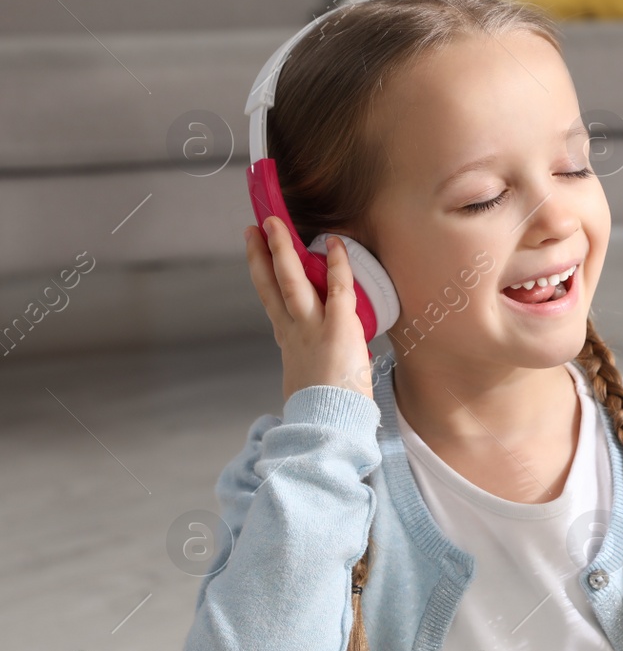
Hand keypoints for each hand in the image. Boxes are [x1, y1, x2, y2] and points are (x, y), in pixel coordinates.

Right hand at [245, 217, 373, 402]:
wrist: (327, 427)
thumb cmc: (323, 409)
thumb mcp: (305, 379)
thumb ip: (308, 360)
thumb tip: (314, 360)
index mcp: (287, 340)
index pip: (270, 299)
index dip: (261, 272)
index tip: (255, 250)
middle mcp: (294, 330)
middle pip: (272, 284)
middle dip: (263, 252)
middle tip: (257, 225)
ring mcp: (313, 328)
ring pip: (293, 281)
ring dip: (284, 250)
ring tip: (277, 224)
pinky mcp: (338, 330)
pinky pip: (338, 289)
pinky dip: (338, 265)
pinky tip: (335, 244)